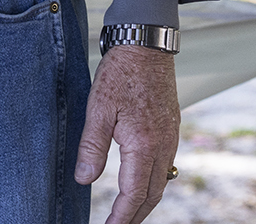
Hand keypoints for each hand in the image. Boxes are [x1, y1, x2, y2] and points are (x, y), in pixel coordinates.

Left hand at [76, 45, 180, 223]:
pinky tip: (140, 184)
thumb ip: (92, 147)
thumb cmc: (120, 75)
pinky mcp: (171, 131)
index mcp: (144, 145)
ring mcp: (171, 139)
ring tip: (127, 214)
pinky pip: (164, 167)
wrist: (146, 48)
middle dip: (135, 216)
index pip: (133, 194)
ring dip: (144, 202)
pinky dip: (152, 184)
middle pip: (151, 195)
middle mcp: (163, 147)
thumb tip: (84, 179)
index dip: (121, 216)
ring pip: (160, 183)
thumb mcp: (97, 109)